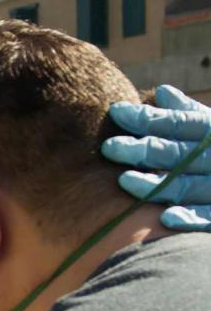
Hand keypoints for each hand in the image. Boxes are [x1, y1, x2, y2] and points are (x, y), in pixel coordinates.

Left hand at [103, 85, 210, 231]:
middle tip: (109, 147)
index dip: (148, 118)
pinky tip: (165, 218)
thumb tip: (162, 92)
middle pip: (177, 153)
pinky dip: (189, 218)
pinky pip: (208, 218)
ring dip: (156, 184)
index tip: (116, 111)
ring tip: (123, 181)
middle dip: (144, 150)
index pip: (179, 124)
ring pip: (186, 186)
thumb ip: (188, 114)